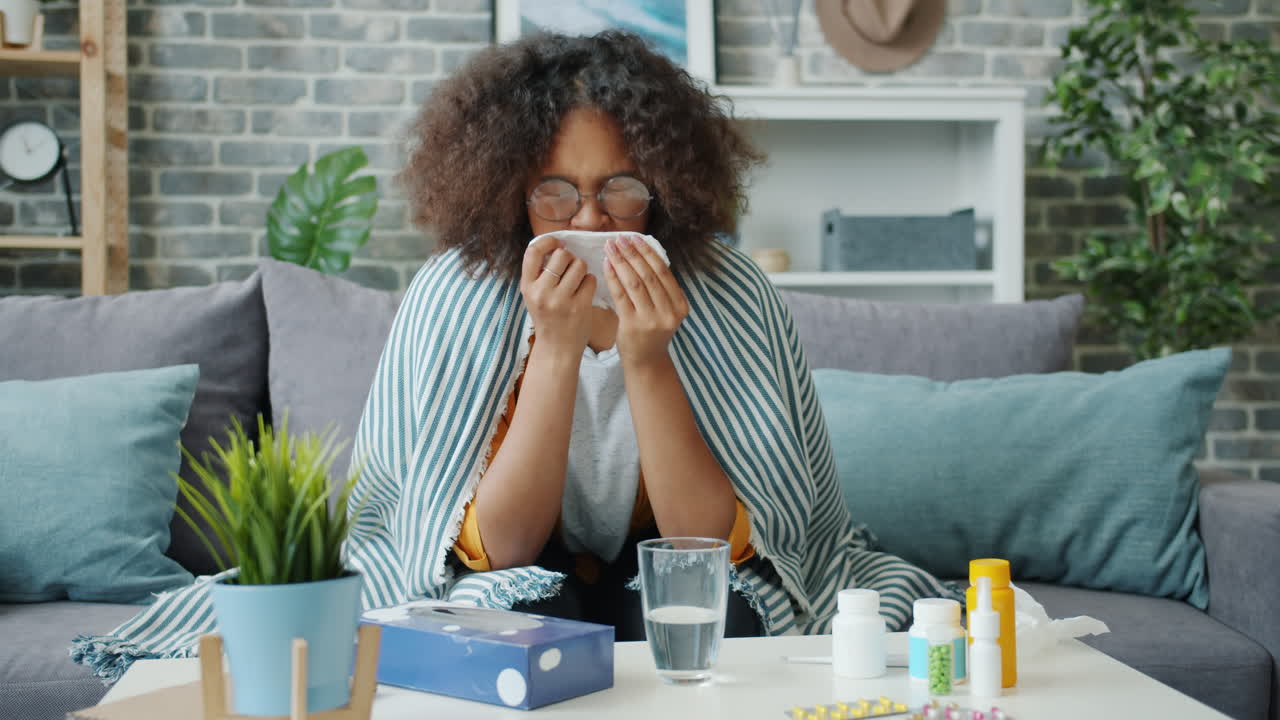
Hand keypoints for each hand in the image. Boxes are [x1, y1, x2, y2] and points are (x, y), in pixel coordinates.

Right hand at [520, 236, 596, 355]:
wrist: (557, 349)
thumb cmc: (547, 318)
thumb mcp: (534, 295)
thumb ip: (540, 273)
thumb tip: (557, 244)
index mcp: (527, 287)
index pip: (533, 251)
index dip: (547, 241)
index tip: (557, 244)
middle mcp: (542, 292)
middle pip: (561, 255)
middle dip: (570, 258)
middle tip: (570, 269)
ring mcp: (561, 300)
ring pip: (579, 265)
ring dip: (582, 269)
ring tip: (577, 281)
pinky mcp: (579, 307)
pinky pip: (590, 280)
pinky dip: (590, 282)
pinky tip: (584, 292)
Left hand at [604, 234, 688, 368]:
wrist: (646, 362)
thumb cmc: (652, 332)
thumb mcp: (665, 310)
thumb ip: (660, 288)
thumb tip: (643, 253)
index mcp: (680, 305)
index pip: (663, 271)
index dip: (648, 252)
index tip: (635, 238)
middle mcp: (669, 312)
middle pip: (648, 275)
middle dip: (632, 253)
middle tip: (619, 239)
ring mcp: (651, 320)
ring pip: (634, 283)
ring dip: (621, 262)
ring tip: (610, 248)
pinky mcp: (633, 325)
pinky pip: (621, 295)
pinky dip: (613, 277)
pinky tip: (606, 265)